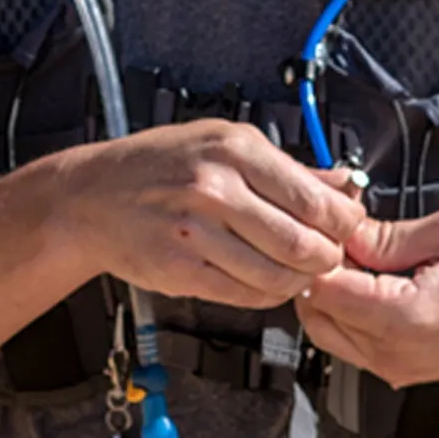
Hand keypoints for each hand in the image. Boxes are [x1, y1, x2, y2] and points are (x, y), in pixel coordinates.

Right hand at [55, 120, 367, 309]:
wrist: (91, 197)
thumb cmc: (159, 164)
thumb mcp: (225, 142)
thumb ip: (289, 168)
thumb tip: (344, 184)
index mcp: (235, 151)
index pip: (316, 200)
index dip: (343, 223)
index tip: (347, 227)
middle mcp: (216, 189)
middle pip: (302, 244)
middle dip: (326, 258)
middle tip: (325, 256)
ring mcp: (196, 232)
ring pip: (278, 276)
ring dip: (298, 281)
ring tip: (295, 270)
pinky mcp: (182, 270)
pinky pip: (245, 295)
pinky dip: (266, 295)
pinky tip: (264, 280)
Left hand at [295, 208, 438, 387]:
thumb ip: (385, 236)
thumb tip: (342, 233)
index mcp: (403, 317)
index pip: (322, 290)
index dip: (319, 254)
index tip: (333, 230)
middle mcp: (393, 353)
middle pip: (317, 315)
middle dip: (320, 276)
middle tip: (346, 243)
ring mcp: (396, 369)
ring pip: (329, 333)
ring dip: (333, 297)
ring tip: (364, 262)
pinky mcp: (402, 372)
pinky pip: (353, 345)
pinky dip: (350, 315)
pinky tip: (375, 285)